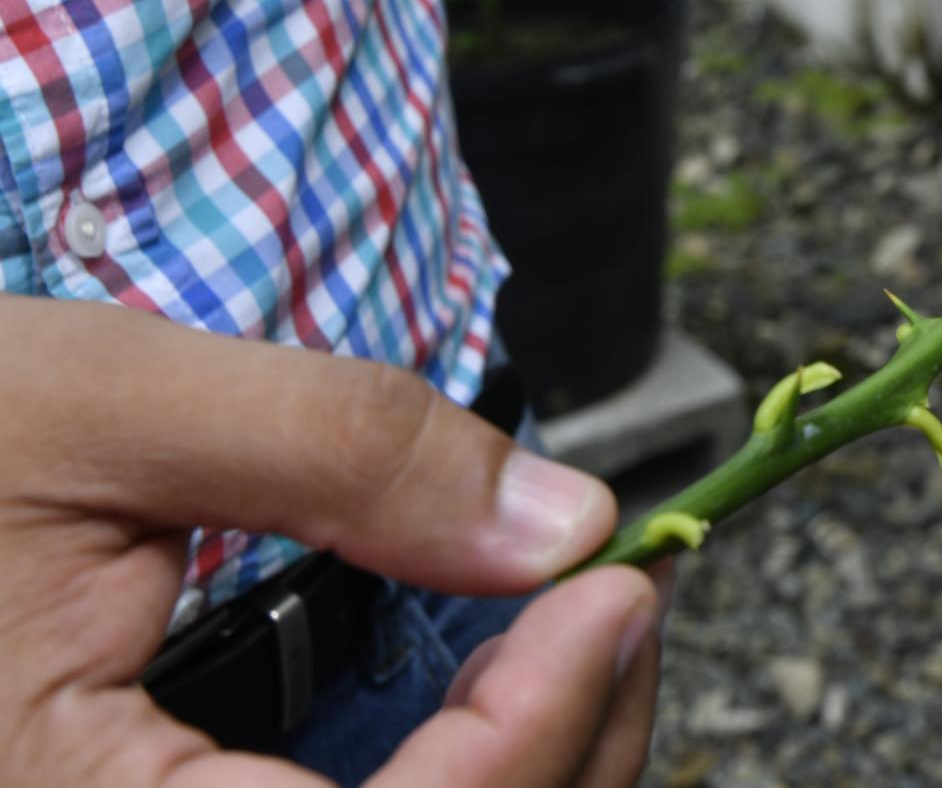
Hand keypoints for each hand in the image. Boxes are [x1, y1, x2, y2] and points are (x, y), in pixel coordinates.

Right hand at [0, 299, 655, 786]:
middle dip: (572, 750)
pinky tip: (483, 691)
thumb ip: (339, 453)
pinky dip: (453, 774)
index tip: (624, 586)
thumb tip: (562, 524)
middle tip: (628, 603)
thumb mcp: (97, 407)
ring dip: (529, 768)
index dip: (543, 727)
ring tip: (578, 637)